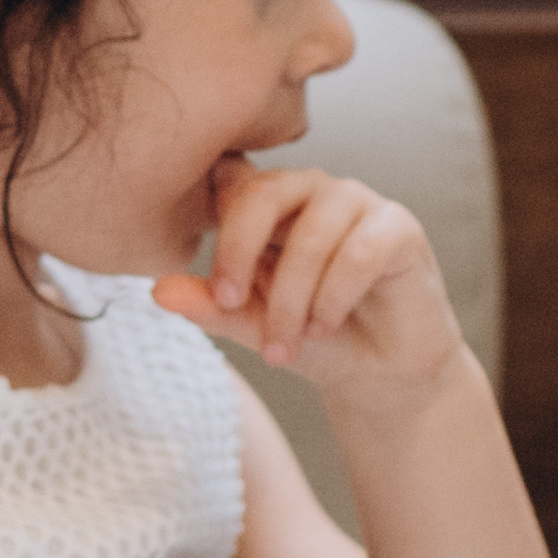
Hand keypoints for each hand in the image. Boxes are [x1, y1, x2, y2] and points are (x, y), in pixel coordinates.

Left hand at [154, 166, 461, 407]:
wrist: (377, 371)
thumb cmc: (310, 335)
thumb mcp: (249, 323)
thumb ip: (208, 304)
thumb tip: (157, 290)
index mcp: (267, 200)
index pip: (228, 185)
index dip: (215, 231)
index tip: (216, 291)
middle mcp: (310, 189)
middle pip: (263, 194)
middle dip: (239, 253)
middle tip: (230, 305)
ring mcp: (357, 202)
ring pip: (311, 237)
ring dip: (291, 299)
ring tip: (283, 346)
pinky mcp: (399, 226)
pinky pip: (359, 252)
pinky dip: (333, 296)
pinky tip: (322, 328)